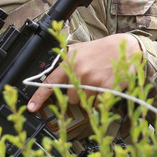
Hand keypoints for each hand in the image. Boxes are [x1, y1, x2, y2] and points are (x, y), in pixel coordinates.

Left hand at [27, 33, 141, 112]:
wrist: (125, 48)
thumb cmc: (100, 49)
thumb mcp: (78, 49)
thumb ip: (64, 61)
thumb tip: (52, 72)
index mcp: (68, 64)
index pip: (50, 83)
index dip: (39, 97)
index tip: (32, 107)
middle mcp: (78, 73)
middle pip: (70, 98)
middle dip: (76, 93)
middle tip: (86, 82)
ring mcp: (92, 82)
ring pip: (84, 101)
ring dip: (89, 96)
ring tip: (97, 82)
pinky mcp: (106, 89)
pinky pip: (97, 103)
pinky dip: (100, 98)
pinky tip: (105, 85)